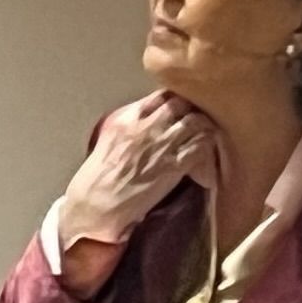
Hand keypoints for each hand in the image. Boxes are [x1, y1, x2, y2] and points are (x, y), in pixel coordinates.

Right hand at [58, 94, 216, 246]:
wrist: (96, 206)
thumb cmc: (96, 179)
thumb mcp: (106, 141)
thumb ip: (129, 128)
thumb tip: (148, 122)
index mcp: (125, 119)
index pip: (159, 96)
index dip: (173, 100)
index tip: (178, 108)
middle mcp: (145, 127)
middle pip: (180, 104)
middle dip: (191, 110)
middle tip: (194, 120)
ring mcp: (161, 145)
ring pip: (196, 122)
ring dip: (203, 128)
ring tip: (203, 136)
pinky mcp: (174, 166)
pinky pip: (201, 147)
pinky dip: (205, 149)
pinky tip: (202, 155)